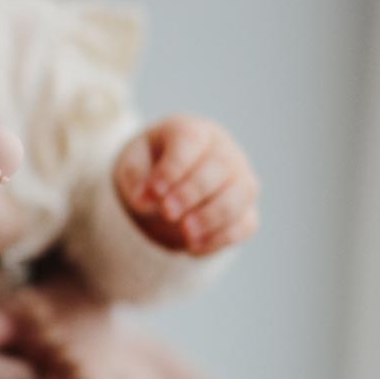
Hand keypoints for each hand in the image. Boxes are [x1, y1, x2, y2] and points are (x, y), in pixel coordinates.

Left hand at [114, 113, 259, 254]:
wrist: (168, 182)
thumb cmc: (150, 166)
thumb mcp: (133, 165)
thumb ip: (135, 178)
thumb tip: (145, 201)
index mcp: (192, 130)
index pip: (190, 140)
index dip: (173, 168)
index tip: (155, 192)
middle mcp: (223, 149)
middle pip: (221, 165)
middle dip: (193, 193)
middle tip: (168, 213)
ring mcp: (240, 178)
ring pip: (241, 193)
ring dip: (214, 216)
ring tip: (186, 233)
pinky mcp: (246, 209)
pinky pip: (246, 223)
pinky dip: (222, 238)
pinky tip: (194, 248)